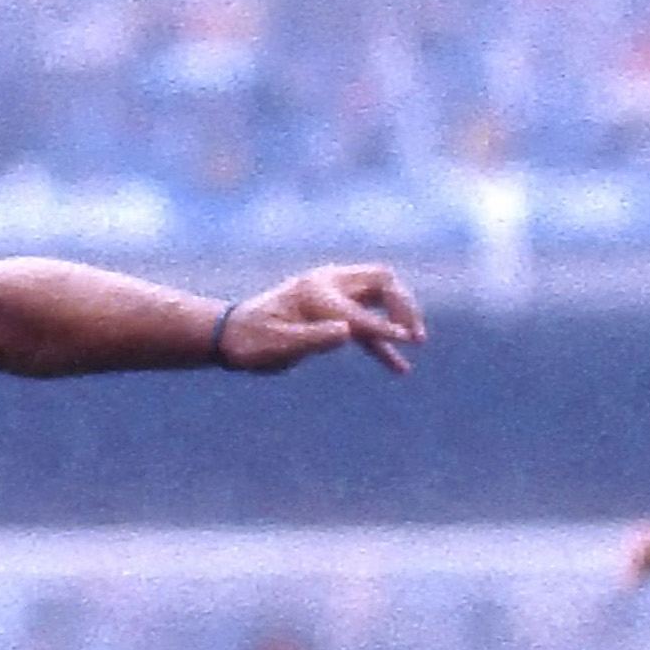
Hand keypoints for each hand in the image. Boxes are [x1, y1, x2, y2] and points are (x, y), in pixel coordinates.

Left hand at [217, 263, 426, 375]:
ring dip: (400, 316)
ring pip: (380, 297)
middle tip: (414, 335)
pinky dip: (383, 339)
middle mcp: (328, 284)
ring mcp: (332, 296)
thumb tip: (348, 332)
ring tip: (417, 342)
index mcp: (316, 290)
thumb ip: (314, 338)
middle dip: (403, 305)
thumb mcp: (278, 345)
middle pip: (382, 282)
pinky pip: (367, 320)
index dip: (384, 327)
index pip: (360, 309)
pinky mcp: (332, 312)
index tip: (406, 341)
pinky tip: (399, 368)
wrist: (232, 336)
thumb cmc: (251, 341)